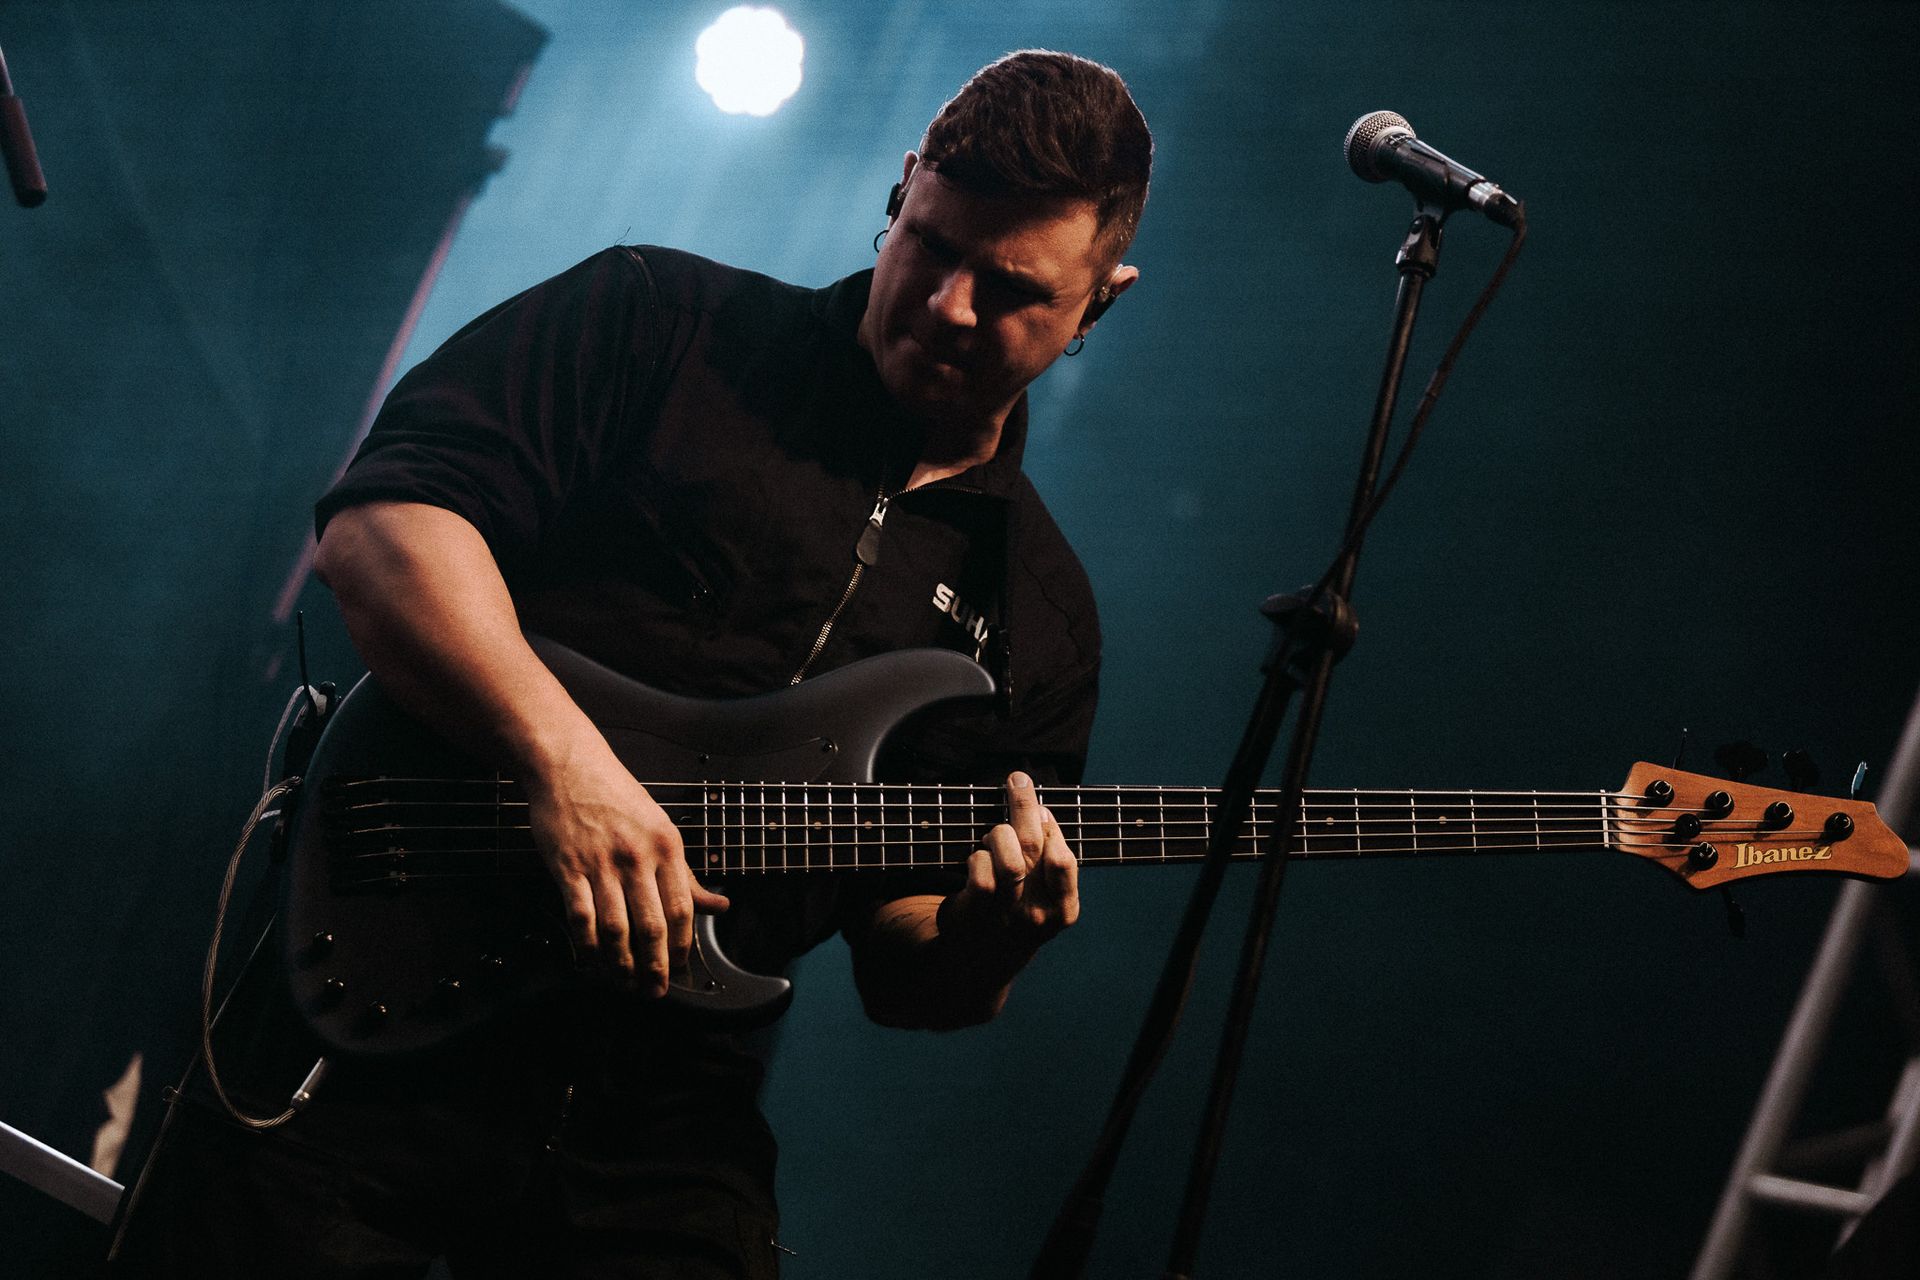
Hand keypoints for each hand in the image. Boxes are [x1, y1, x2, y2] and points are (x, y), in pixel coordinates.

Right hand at [522, 740, 728, 994]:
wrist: (568, 765)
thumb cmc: (616, 796)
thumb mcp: (661, 827)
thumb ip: (686, 873)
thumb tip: (720, 903)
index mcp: (666, 846)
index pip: (682, 908)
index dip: (682, 946)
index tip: (680, 969)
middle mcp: (637, 857)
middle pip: (652, 925)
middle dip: (656, 966)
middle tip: (655, 991)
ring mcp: (602, 863)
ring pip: (616, 928)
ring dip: (621, 963)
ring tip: (624, 982)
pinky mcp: (568, 867)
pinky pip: (581, 916)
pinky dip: (586, 945)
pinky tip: (591, 961)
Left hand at [937, 771, 1079, 955]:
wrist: (982, 961)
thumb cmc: (1018, 912)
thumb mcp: (1046, 897)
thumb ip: (1049, 860)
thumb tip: (1039, 809)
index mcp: (1063, 910)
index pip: (1063, 858)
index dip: (1051, 826)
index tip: (1042, 806)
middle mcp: (1038, 915)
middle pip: (1033, 847)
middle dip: (1024, 805)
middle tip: (1017, 780)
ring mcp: (1006, 916)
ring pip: (1008, 859)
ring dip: (998, 834)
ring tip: (994, 835)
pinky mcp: (976, 914)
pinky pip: (980, 871)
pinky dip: (978, 856)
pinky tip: (978, 857)